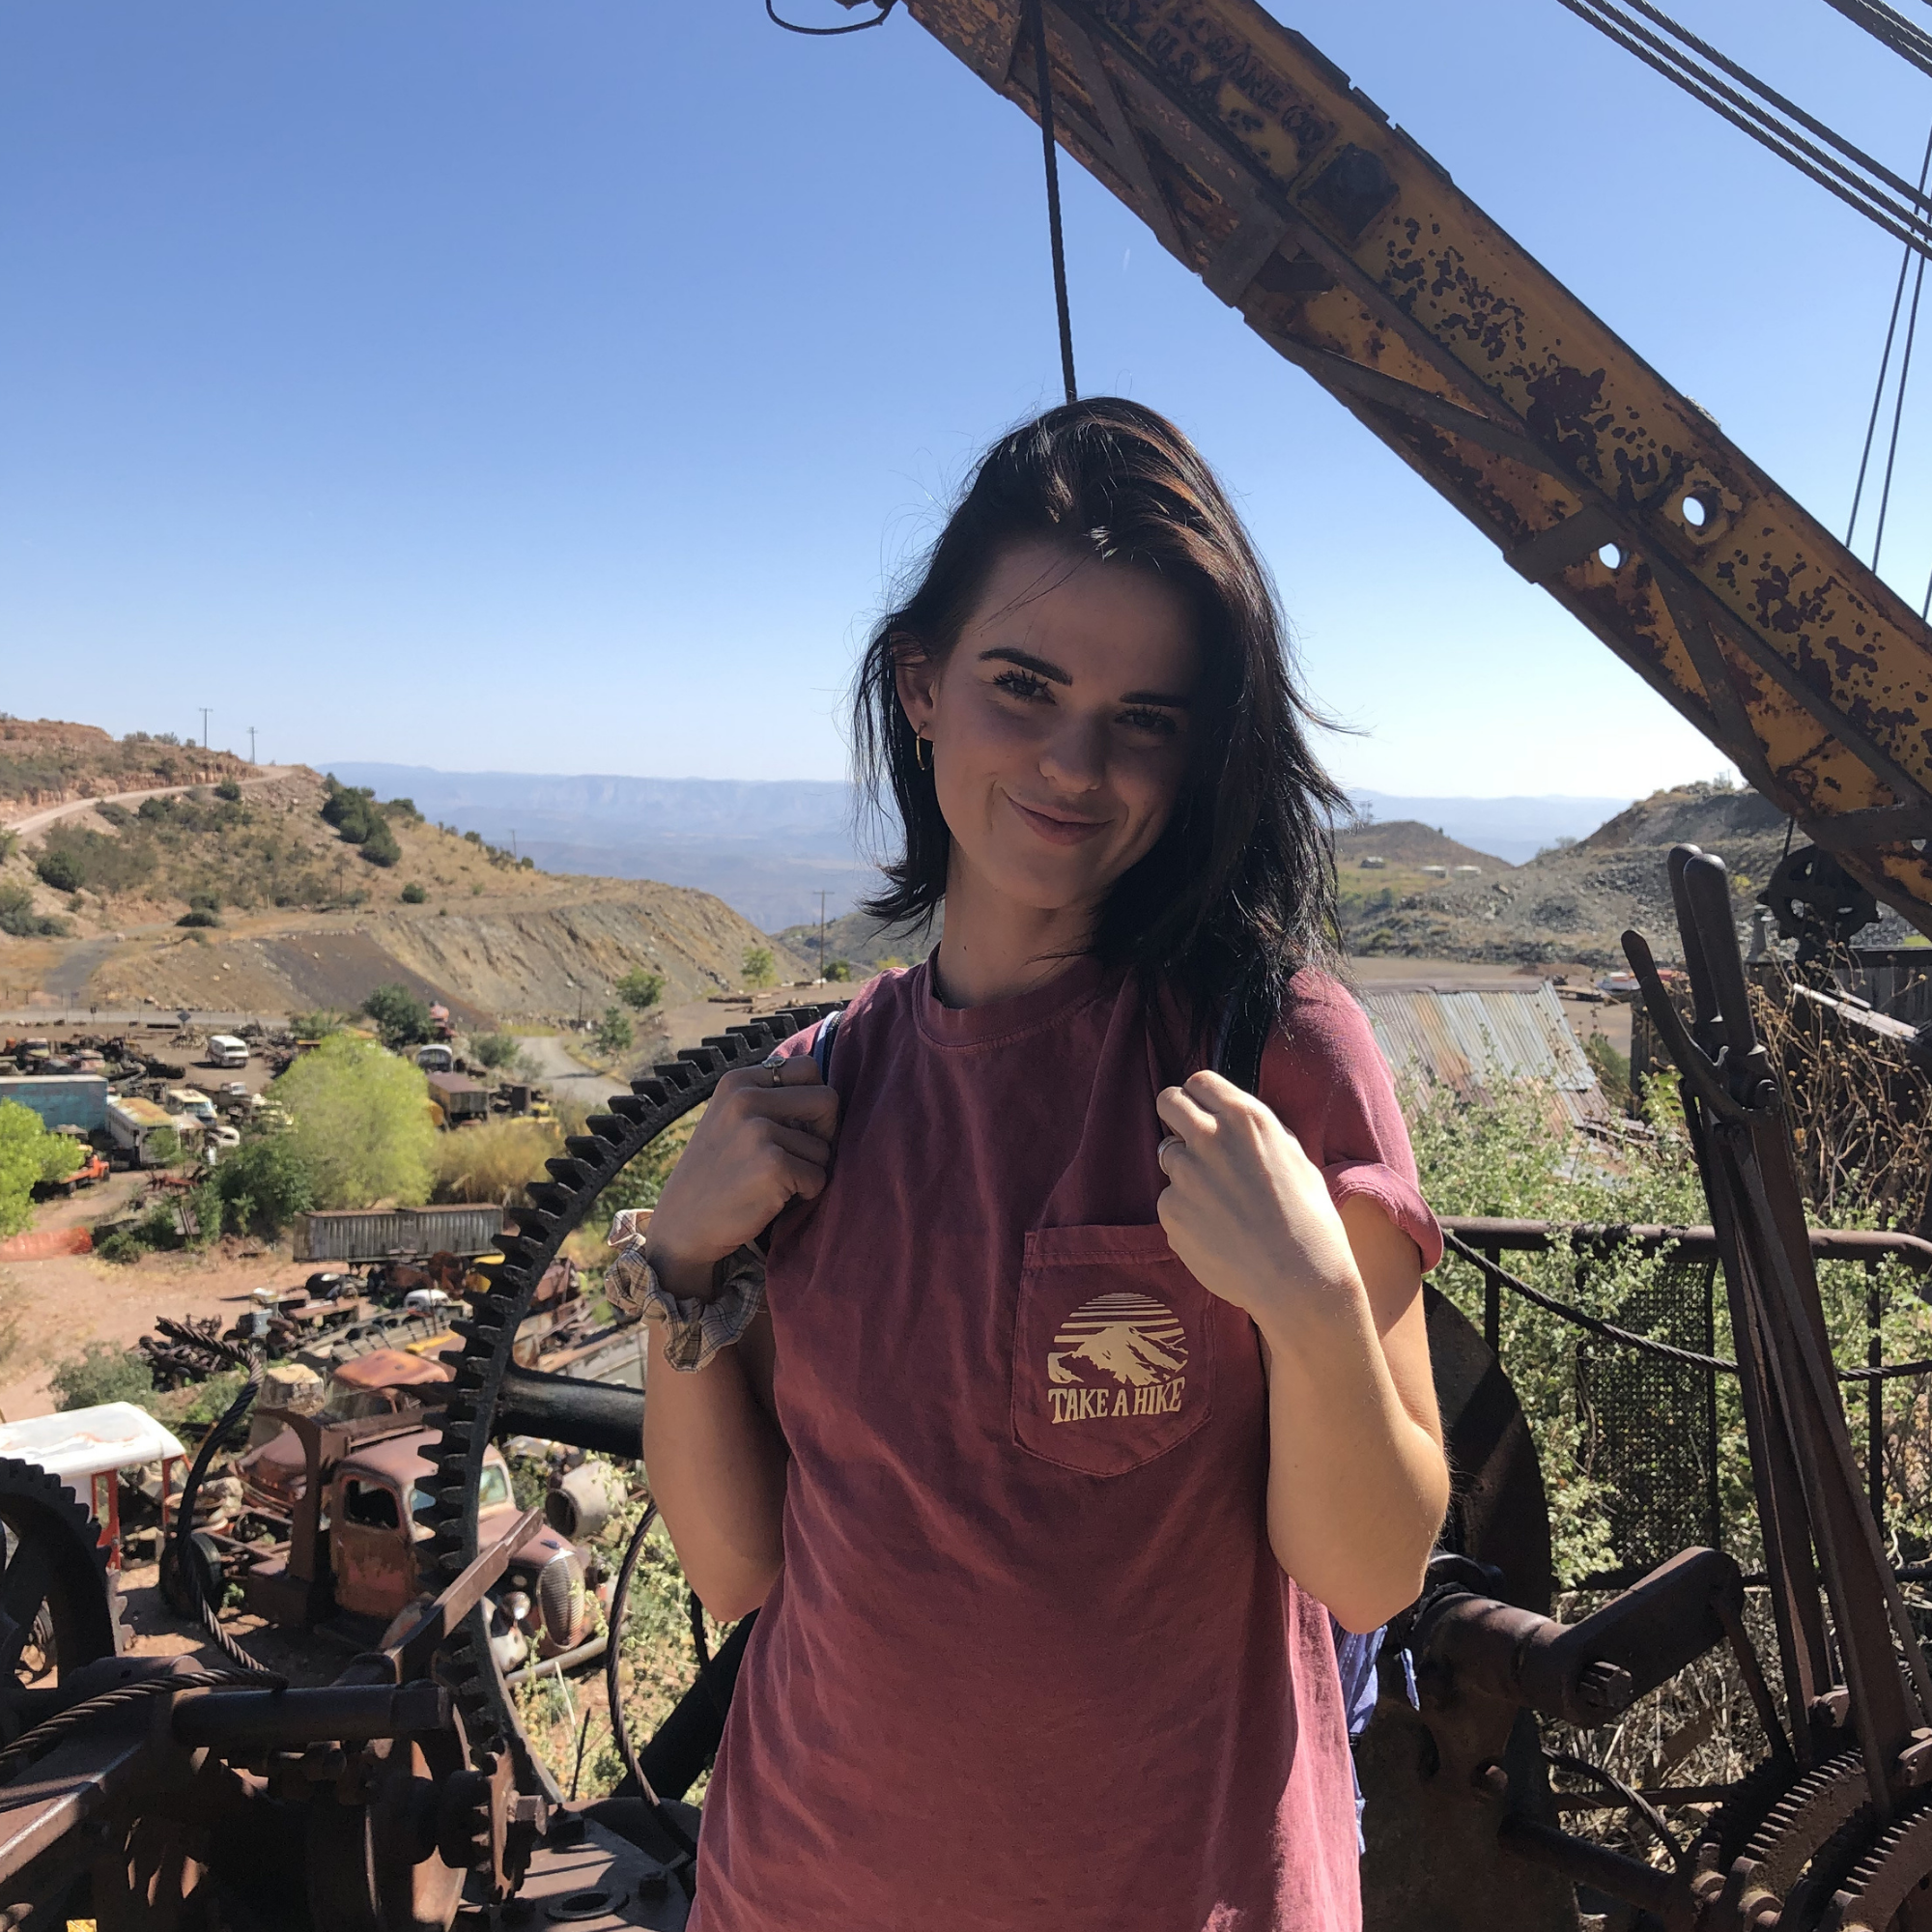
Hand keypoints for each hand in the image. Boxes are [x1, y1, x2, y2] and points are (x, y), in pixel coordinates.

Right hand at [646, 1057, 838, 1298]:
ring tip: (772, 1182)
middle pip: (827, 1100)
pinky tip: (772, 1199)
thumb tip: (828, 1095)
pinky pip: (819, 1177)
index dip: (813, 1100)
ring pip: (825, 1147)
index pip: (807, 1068)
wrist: (683, 1226)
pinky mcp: (772, 1165)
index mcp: (738, 1082)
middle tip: (800, 1156)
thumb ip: (770, 1100)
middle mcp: (746, 1098)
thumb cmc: (717, 1174)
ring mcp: (758, 1131)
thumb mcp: (731, 1120)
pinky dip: (805, 1194)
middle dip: (825, 1132)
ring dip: (809, 1170)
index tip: (799, 1126)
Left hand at [1154, 1070, 1359, 1322]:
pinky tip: (1217, 1231)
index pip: (1199, 1081)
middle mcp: (1210, 1138)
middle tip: (1190, 1138)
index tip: (1203, 1111)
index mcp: (1245, 1118)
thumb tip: (1233, 1119)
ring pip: (1169, 1156)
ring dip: (1186, 1171)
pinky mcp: (1170, 1210)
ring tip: (1221, 1203)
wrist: (1299, 1280)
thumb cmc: (1308, 1220)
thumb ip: (1259, 1132)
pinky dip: (1186, 1212)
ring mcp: (1185, 1174)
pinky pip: (1170, 1200)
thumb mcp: (1296, 1158)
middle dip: (1176, 1116)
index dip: (1200, 1097)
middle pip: (1168, 1102)